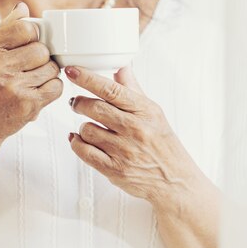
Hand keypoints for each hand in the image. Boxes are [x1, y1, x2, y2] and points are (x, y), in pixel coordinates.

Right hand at [0, 2, 62, 145]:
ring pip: (52, 69)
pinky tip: (36, 93)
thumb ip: (3, 30)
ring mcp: (13, 87)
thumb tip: (23, 7)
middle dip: (41, 58)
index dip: (33, 36)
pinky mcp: (27, 105)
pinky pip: (56, 87)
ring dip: (47, 75)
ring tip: (30, 82)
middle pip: (42, 50)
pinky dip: (51, 89)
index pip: (25, 28)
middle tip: (29, 68)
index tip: (29, 45)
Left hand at [64, 65, 204, 205]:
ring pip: (86, 129)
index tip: (72, 70)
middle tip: (76, 103)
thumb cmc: (163, 145)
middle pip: (94, 108)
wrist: (175, 181)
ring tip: (89, 127)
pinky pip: (83, 151)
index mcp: (145, 111)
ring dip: (82, 127)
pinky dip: (76, 143)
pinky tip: (79, 140)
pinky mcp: (114, 169)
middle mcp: (135, 130)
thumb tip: (120, 66)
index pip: (111, 89)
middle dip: (79, 103)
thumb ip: (133, 89)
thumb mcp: (153, 113)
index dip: (87, 78)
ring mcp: (124, 151)